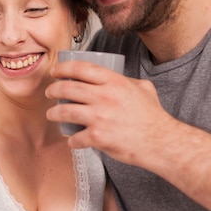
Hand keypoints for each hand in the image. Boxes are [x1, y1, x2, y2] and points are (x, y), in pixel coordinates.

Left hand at [46, 60, 179, 168]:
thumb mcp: (143, 88)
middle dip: (53, 89)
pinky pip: (76, 138)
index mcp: (115, 82)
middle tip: (50, 92)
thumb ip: (128, 80)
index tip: (55, 71)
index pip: (81, 68)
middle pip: (68, 88)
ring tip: (51, 114)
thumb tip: (117, 78)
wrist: (161, 142)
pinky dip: (71, 140)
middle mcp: (105, 97)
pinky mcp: (98, 137)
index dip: (64, 68)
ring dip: (54, 113)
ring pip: (65, 111)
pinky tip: (71, 140)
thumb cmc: (153, 116)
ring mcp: (100, 117)